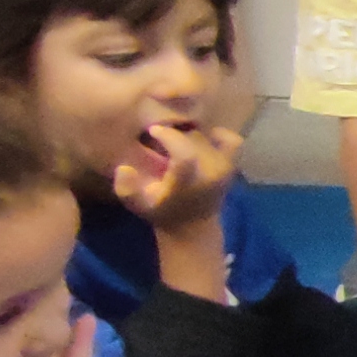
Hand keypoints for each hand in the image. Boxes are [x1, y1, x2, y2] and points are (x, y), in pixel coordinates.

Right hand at [110, 121, 242, 232]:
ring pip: (206, 138)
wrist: (193, 226)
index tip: (153, 130)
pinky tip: (203, 137)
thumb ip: (126, 188)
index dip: (169, 136)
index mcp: (186, 183)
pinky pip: (232, 141)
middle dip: (173, 136)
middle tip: (158, 140)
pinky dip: (219, 135)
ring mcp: (223, 169)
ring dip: (188, 136)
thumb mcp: (137, 205)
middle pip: (192, 140)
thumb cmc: (161, 212)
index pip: (184, 153)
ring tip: (175, 144)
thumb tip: (125, 167)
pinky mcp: (231, 166)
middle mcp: (209, 174)